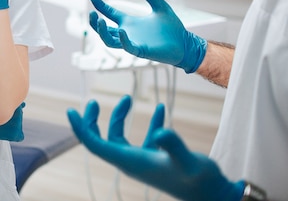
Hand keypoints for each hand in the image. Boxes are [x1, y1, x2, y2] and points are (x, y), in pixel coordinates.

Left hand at [67, 96, 244, 200]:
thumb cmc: (201, 182)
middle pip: (101, 141)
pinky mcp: (156, 159)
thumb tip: (160, 132)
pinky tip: (161, 109)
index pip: (95, 145)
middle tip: (92, 101)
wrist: (216, 196)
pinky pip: (143, 139)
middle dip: (93, 122)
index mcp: (131, 162)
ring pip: (120, 138)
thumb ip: (174, 146)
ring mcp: (143, 161)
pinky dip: (149, 123)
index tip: (71, 110)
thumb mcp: (189, 161)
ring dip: (120, 118)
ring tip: (127, 97)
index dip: (81, 128)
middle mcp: (132, 162)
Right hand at [89, 0, 206, 72]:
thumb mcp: (161, 7)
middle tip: (91, 14)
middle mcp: (128, 33)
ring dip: (102, 32)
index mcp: (131, 23)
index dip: (102, 7)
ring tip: (99, 21)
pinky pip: (127, 46)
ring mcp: (133, 42)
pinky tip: (122, 30)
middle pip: (104, 30)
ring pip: (109, 40)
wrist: (184, 43)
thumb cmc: (173, 29)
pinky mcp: (141, 50)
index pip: (111, 14)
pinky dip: (123, 39)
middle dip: (94, 23)